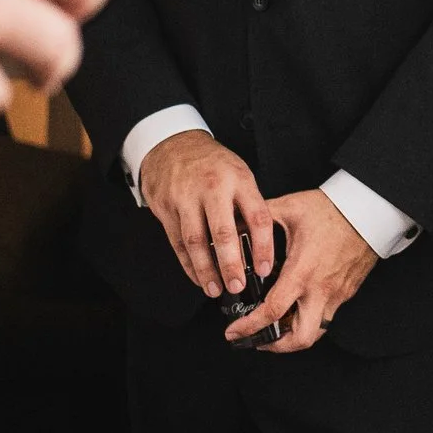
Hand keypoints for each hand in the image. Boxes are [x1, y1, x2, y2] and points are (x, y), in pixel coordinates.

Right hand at [138, 130, 274, 299]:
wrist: (172, 144)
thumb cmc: (212, 163)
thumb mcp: (239, 173)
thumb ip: (248, 205)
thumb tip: (260, 245)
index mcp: (239, 180)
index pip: (257, 217)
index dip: (263, 247)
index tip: (265, 268)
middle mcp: (213, 189)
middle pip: (223, 233)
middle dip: (231, 264)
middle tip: (237, 285)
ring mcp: (186, 198)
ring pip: (196, 241)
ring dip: (206, 270)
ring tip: (216, 289)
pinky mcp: (166, 208)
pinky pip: (177, 242)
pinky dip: (188, 264)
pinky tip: (198, 276)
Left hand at [224, 189, 379, 353]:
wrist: (371, 210)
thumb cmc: (333, 209)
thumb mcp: (290, 208)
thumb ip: (260, 217)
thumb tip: (235, 222)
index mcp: (302, 272)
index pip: (272, 312)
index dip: (249, 327)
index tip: (233, 332)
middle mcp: (321, 290)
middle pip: (301, 338)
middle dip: (276, 346)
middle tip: (258, 340)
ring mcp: (337, 293)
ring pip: (317, 331)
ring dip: (295, 336)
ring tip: (276, 328)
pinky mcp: (347, 291)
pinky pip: (327, 315)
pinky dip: (309, 318)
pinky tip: (298, 306)